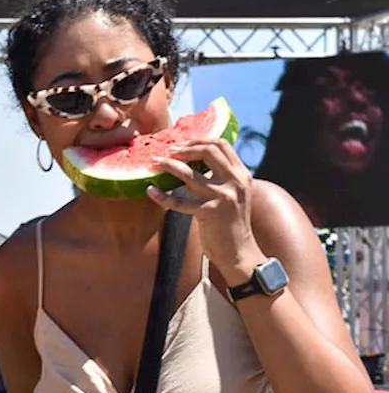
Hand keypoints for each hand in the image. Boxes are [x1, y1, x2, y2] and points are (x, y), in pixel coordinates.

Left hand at [147, 140, 265, 284]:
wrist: (239, 252)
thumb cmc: (230, 224)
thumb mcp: (231, 196)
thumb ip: (218, 179)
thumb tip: (191, 164)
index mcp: (241, 175)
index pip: (221, 144)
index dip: (198, 140)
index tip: (180, 143)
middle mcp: (235, 182)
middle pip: (208, 151)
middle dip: (184, 148)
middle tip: (166, 151)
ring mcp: (223, 197)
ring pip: (190, 174)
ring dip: (168, 166)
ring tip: (154, 163)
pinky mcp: (210, 213)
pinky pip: (180, 202)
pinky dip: (162, 197)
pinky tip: (150, 191)